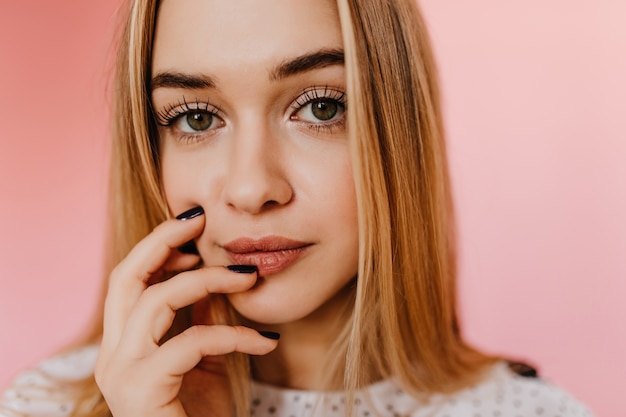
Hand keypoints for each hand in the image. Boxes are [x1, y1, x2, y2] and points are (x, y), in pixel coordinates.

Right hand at [94, 209, 277, 416]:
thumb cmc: (202, 413)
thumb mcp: (204, 356)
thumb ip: (200, 317)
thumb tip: (212, 275)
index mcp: (124, 343)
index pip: (129, 280)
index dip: (159, 248)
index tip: (196, 229)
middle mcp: (112, 355)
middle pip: (124, 278)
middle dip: (161, 241)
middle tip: (199, 221)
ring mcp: (121, 374)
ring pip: (154, 300)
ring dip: (207, 280)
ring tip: (248, 277)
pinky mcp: (141, 391)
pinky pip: (189, 344)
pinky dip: (233, 335)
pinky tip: (265, 340)